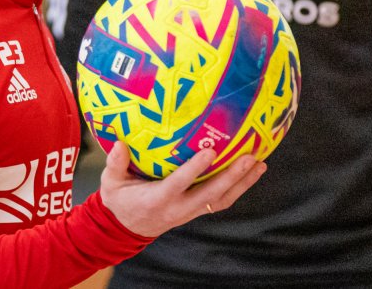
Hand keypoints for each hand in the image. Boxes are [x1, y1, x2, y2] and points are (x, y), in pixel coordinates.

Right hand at [98, 141, 265, 237]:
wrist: (127, 228)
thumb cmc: (119, 200)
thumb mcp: (111, 183)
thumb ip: (115, 164)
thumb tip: (119, 143)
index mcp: (158, 199)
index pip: (179, 183)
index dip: (195, 168)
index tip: (211, 150)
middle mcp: (179, 208)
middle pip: (211, 194)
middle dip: (232, 176)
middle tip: (250, 157)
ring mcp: (190, 211)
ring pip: (222, 200)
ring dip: (242, 183)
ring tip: (260, 164)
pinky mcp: (196, 211)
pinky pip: (221, 201)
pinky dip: (239, 188)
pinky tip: (251, 173)